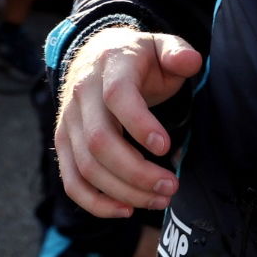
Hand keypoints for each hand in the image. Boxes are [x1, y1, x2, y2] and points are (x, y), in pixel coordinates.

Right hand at [55, 25, 202, 218]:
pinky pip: (72, 181)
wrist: (97, 57)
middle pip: (100, 141)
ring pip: (87, 167)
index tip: (166, 147)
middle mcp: (82, 93)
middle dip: (137, 172)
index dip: (139, 124)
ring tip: (159, 199)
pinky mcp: (63, 142)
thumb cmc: (137, 60)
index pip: (116, 96)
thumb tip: (192, 60)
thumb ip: (177, 52)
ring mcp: (68, 120)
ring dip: (124, 191)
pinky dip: (95, 203)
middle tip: (171, 186)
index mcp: (110, 66)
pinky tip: (126, 209)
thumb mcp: (160, 47)